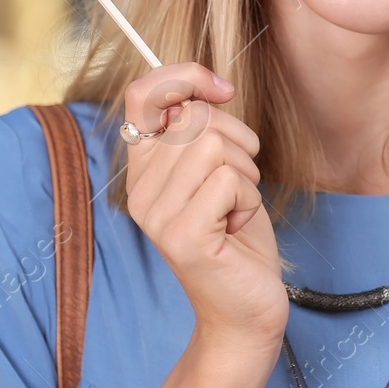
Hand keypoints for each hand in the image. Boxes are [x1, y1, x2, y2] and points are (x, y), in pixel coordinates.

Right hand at [123, 62, 287, 352]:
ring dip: (245, 172)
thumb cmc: (237, 237)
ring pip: (213, 145)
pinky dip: (248, 199)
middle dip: (235, 139)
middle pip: (193, 117)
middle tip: (238, 181)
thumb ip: (202, 131)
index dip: (183, 78)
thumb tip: (205, 89)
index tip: (220, 89)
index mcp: (143, 169)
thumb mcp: (219, 170)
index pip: (142, 96)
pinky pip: (229, 180)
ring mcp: (156, 215)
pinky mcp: (182, 236)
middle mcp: (140, 190)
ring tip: (235, 208)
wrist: (245, 309)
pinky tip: (236, 227)